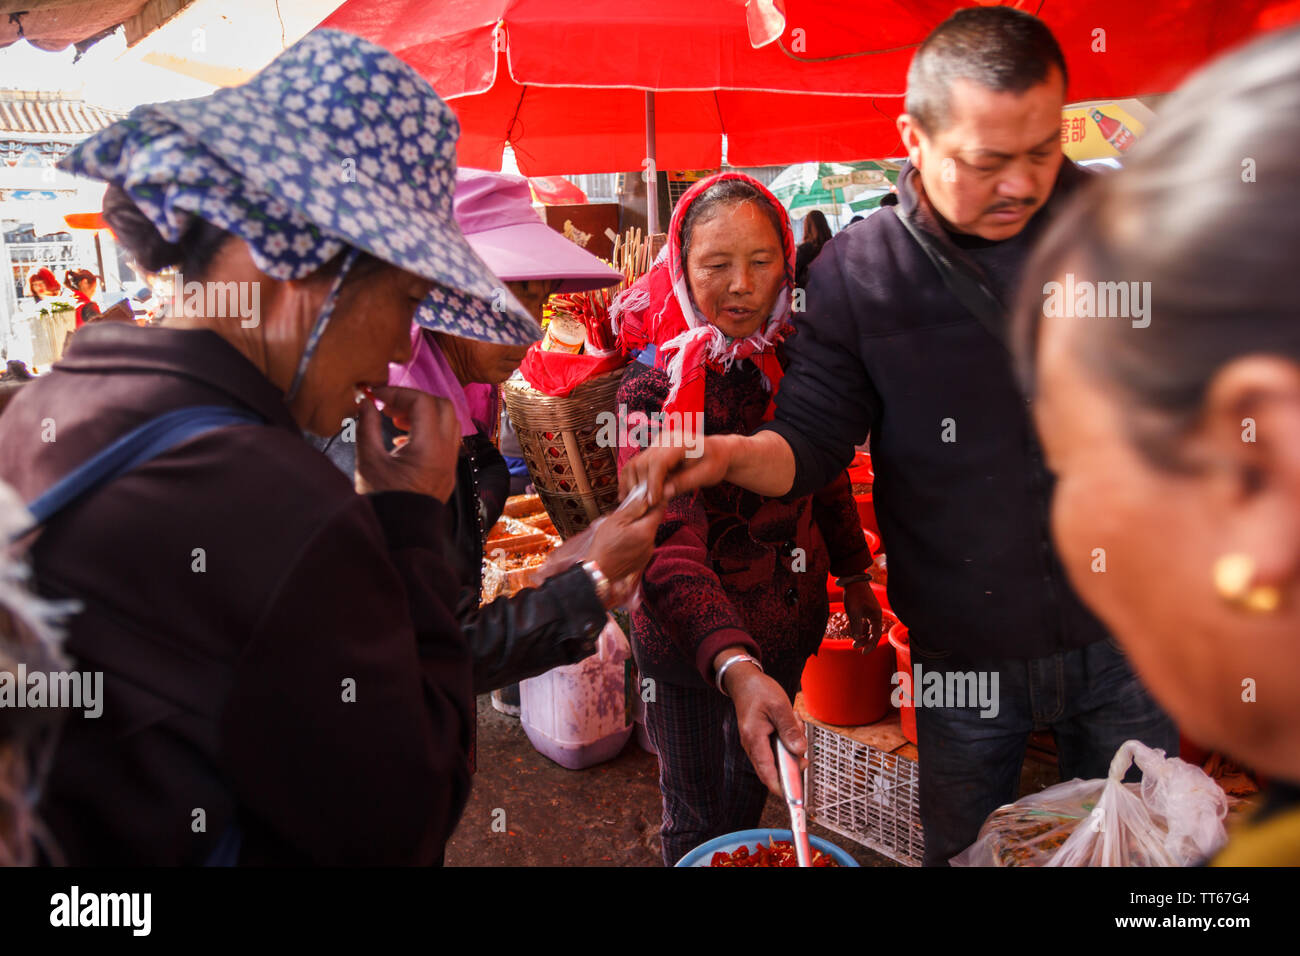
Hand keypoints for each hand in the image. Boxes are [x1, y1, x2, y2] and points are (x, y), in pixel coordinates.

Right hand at [355, 385, 459, 501]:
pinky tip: (403, 440)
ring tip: (396, 420)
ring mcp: (451, 462)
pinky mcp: (448, 470)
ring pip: (448, 421)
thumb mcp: (368, 460)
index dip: (398, 392)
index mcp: (429, 448)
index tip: (377, 395)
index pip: (422, 402)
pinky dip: (429, 430)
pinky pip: (446, 438)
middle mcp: (446, 453)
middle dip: (415, 399)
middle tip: (390, 405)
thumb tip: (366, 402)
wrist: (399, 533)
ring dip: (424, 413)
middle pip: (443, 406)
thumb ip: (367, 426)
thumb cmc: (382, 500)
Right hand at [587, 496, 666, 583]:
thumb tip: (646, 499)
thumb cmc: (604, 545)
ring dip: (638, 529)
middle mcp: (651, 543)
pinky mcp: (642, 561)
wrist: (598, 571)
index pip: (660, 510)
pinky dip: (635, 540)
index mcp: (646, 531)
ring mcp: (647, 554)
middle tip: (628, 512)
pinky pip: (642, 545)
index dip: (657, 501)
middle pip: (652, 523)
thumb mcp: (616, 521)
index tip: (651, 495)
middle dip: (643, 516)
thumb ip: (634, 509)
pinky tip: (621, 541)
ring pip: (646, 534)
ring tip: (621, 529)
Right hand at [619, 434, 733, 507]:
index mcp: (680, 442)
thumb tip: (664, 494)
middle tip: (644, 508)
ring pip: (634, 464)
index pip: (658, 462)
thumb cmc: (715, 462)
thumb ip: (685, 482)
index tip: (652, 502)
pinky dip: (630, 481)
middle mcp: (664, 439)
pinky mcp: (651, 450)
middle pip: (642, 463)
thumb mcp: (707, 475)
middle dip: (641, 487)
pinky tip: (628, 496)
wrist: (715, 451)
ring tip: (634, 504)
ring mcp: (656, 443)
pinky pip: (634, 465)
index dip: (653, 483)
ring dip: (631, 485)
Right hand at [720, 656, 807, 796]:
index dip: (782, 788)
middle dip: (792, 762)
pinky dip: (786, 741)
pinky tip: (790, 723)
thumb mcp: (780, 706)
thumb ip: (790, 730)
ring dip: (790, 748)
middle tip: (800, 738)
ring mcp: (754, 745)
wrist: (743, 681)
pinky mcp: (759, 741)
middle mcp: (751, 746)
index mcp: (754, 739)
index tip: (797, 797)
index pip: (768, 774)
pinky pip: (775, 750)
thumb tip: (800, 751)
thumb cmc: (759, 691)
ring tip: (794, 722)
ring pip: (776, 760)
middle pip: (774, 770)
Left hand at [843, 579, 883, 653]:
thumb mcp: (854, 613)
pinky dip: (857, 626)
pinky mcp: (864, 608)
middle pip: (872, 632)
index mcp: (876, 616)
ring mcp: (870, 611)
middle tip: (854, 646)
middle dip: (863, 640)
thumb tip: (856, 638)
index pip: (875, 635)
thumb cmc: (854, 595)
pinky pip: (863, 621)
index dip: (870, 645)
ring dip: (859, 633)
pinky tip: (849, 628)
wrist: (852, 579)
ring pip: (866, 627)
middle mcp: (875, 614)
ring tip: (850, 638)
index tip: (863, 652)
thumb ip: (856, 627)